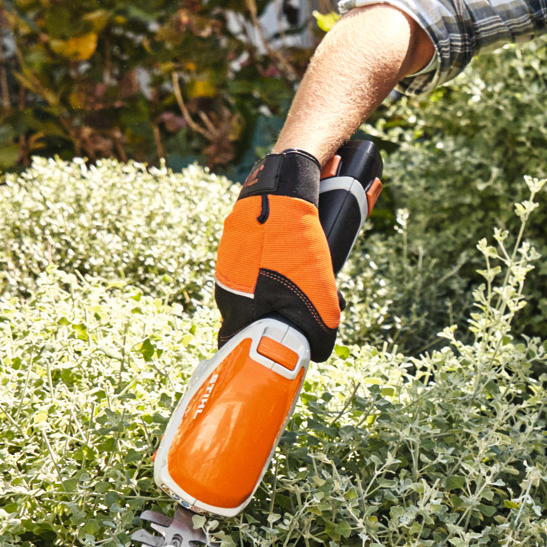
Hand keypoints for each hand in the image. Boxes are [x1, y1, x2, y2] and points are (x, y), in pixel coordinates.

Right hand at [213, 149, 340, 362]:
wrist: (282, 193)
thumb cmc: (297, 251)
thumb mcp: (321, 301)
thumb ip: (320, 335)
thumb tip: (317, 353)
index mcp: (235, 306)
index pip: (232, 341)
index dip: (251, 347)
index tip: (269, 347)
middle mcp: (225, 285)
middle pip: (248, 312)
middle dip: (274, 312)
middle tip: (301, 304)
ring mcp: (228, 259)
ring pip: (254, 283)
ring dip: (275, 283)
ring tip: (303, 272)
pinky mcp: (236, 237)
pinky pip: (255, 258)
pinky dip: (272, 259)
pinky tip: (294, 251)